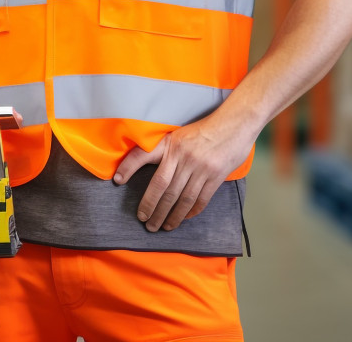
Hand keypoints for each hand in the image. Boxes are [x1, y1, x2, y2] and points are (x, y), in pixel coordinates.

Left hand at [113, 119, 248, 231]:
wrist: (234, 124)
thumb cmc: (204, 130)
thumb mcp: (180, 135)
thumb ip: (166, 151)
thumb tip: (149, 170)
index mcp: (171, 144)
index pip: (144, 155)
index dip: (129, 166)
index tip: (117, 180)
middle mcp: (183, 156)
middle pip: (163, 188)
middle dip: (152, 208)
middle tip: (146, 222)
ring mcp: (200, 168)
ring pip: (181, 198)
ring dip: (171, 216)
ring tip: (163, 226)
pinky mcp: (215, 177)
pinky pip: (199, 200)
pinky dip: (190, 212)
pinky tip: (184, 218)